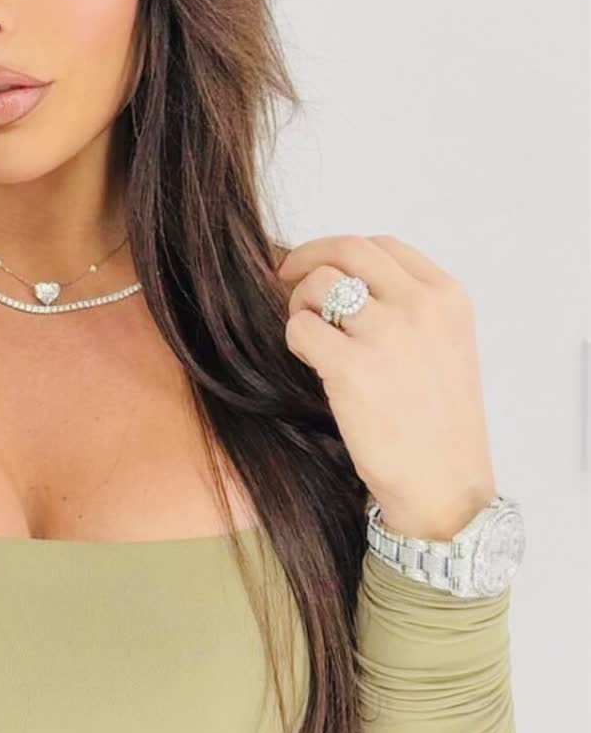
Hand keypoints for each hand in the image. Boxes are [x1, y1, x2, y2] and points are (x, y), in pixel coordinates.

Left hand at [276, 233, 495, 540]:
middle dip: (308, 257)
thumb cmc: (438, 426)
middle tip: (284, 278)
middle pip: (348, 248)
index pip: (384, 245)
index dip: (343, 252)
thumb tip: (341, 280)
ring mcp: (387, 333)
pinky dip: (296, 338)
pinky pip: (302, 327)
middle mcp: (421, 306)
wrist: (444, 486)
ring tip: (308, 335)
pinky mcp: (351, 366)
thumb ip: (407, 309)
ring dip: (301, 303)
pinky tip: (310, 361)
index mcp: (448, 298)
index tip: (323, 267)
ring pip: (320, 284)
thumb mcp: (445, 349)